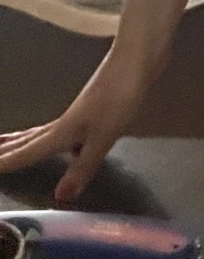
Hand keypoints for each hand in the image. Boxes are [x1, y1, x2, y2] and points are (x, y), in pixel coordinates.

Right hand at [0, 46, 153, 201]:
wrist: (136, 61)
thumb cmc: (119, 97)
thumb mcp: (103, 136)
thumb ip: (83, 167)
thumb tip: (59, 197)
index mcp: (62, 132)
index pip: (27, 152)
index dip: (7, 163)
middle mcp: (64, 123)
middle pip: (28, 139)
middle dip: (6, 149)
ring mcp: (78, 114)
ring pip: (42, 133)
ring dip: (22, 141)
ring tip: (7, 145)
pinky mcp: (92, 109)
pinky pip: (60, 130)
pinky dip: (49, 137)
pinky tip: (63, 143)